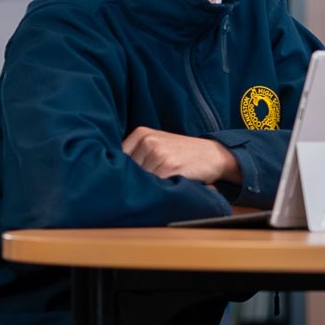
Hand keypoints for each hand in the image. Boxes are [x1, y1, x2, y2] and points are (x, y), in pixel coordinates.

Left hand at [121, 127, 240, 184]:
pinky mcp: (168, 166)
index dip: (121, 172)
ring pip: (138, 179)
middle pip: (126, 170)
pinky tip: (167, 187)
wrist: (214, 155)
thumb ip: (137, 155)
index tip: (125, 180)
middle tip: (149, 184)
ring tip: (161, 185)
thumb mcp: (158, 145)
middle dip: (133, 181)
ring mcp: (157, 152)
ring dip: (145, 187)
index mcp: (141, 133)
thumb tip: (110, 176)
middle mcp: (147, 140)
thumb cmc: (183, 155)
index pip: (117, 158)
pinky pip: (153, 185)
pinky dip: (157, 190)